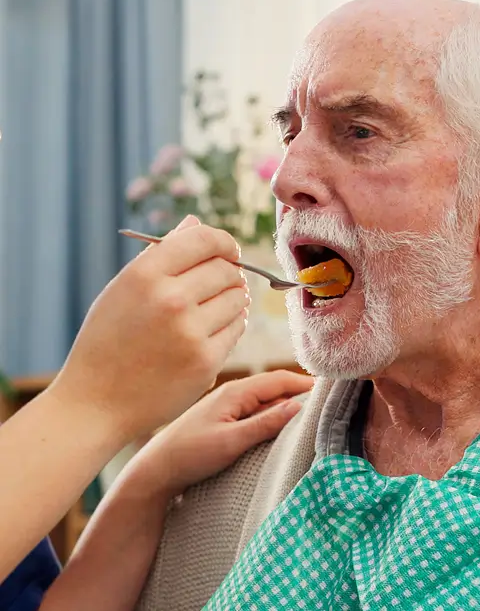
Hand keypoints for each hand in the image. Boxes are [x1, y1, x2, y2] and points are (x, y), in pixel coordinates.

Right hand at [50, 216, 249, 439]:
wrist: (96, 403)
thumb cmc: (109, 340)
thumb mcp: (123, 290)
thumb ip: (161, 255)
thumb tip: (194, 222)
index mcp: (145, 273)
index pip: (206, 239)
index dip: (225, 243)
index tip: (228, 253)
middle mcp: (169, 298)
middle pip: (228, 270)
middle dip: (229, 275)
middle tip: (216, 287)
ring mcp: (189, 331)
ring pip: (238, 299)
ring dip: (232, 302)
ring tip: (209, 312)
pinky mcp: (205, 360)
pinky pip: (237, 329)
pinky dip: (230, 327)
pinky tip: (209, 333)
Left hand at [125, 370, 313, 498]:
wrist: (154, 471)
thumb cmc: (189, 456)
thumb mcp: (231, 441)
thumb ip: (265, 423)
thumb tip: (298, 406)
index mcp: (236, 392)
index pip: (280, 379)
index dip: (306, 383)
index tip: (332, 389)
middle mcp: (233, 393)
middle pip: (276, 387)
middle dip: (301, 394)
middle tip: (328, 406)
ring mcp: (228, 405)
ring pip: (267, 400)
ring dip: (287, 407)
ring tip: (311, 419)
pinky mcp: (225, 419)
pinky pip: (257, 411)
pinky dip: (273, 417)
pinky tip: (281, 430)